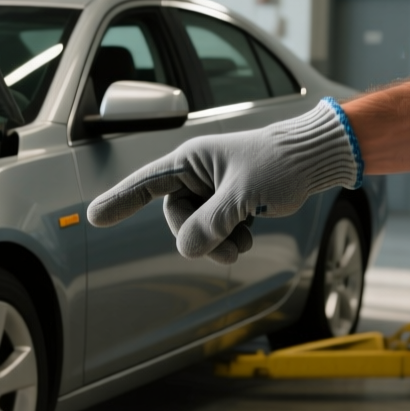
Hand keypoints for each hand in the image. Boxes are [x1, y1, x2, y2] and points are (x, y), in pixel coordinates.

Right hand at [86, 99, 360, 263]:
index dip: (120, 200)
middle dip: (200, 237)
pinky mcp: (227, 202)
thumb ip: (212, 223)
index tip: (94, 217)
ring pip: (197, 228)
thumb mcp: (244, 196)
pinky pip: (215, 229)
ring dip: (218, 241)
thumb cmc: (280, 164)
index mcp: (191, 160)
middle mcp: (196, 174)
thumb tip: (185, 249)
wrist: (315, 160)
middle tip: (230, 251)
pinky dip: (231, 237)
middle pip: (177, 218)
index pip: (147, 183)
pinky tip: (250, 232)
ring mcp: (211, 189)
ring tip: (245, 242)